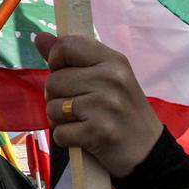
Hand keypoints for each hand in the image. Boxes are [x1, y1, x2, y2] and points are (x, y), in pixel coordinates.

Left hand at [35, 34, 162, 177]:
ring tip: (83, 121)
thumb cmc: (121, 110)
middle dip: (58, 97)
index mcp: (113, 60)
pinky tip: (85, 137)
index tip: (68, 75)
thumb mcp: (104, 77)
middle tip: (81, 107)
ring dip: (61, 120)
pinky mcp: (99, 131)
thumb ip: (70, 57)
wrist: (149, 150)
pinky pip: (59, 132)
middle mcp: (111, 79)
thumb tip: (40, 37)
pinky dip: (67, 138)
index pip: (66, 47)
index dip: (56, 61)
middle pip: (53, 81)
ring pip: (52, 107)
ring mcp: (106, 105)